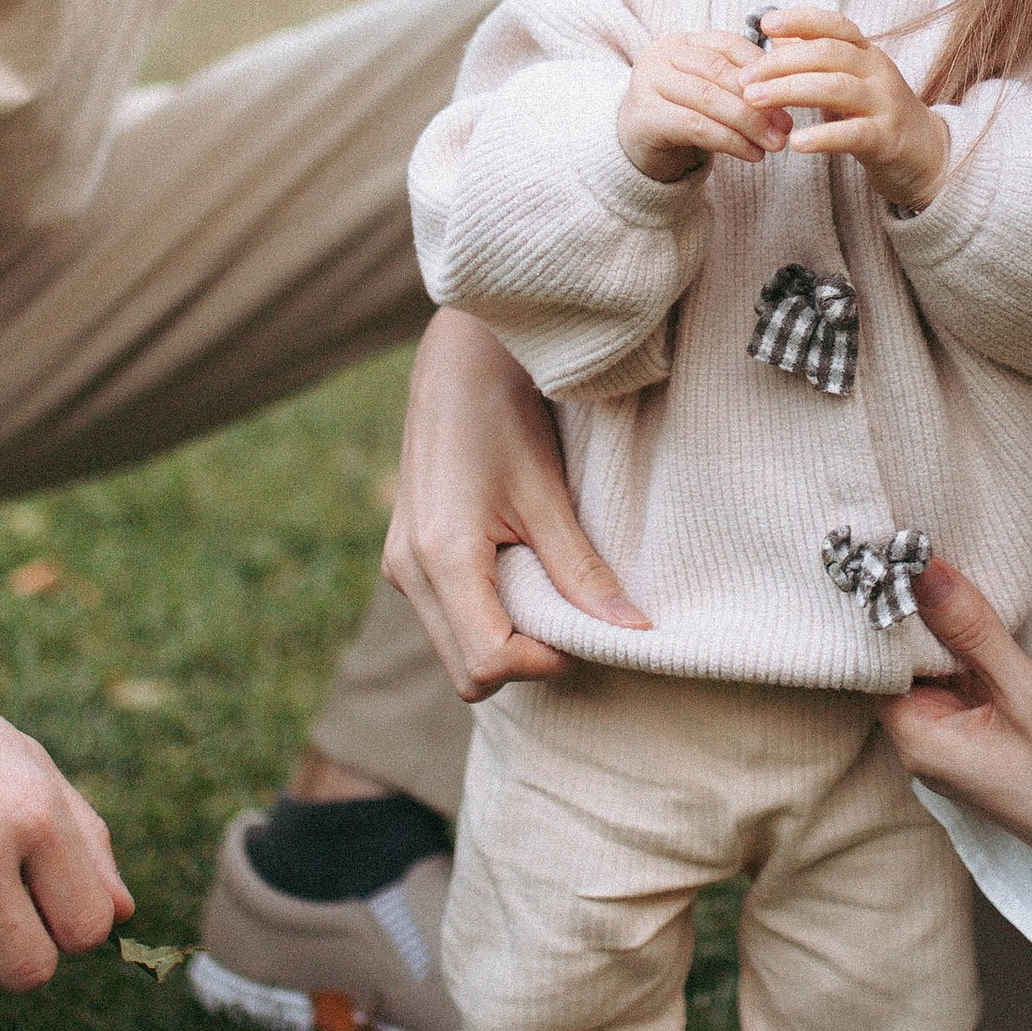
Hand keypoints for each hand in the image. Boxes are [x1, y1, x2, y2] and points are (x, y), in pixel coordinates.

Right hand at [383, 307, 651, 697]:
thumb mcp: (548, 493)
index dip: (544, 661)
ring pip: (455, 649)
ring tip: (547, 582)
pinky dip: (487, 613)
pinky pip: (447, 617)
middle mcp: (407, 570)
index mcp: (438, 556)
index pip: (487, 662)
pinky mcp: (405, 556)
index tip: (586, 627)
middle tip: (571, 613)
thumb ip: (582, 571)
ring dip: (505, 636)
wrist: (458, 358)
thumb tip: (632, 631)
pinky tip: (519, 567)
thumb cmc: (504, 412)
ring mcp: (400, 565)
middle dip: (524, 658)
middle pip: (466, 672)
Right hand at [616, 29, 782, 182]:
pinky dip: (729, 141)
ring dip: (748, 123)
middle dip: (759, 100)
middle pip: (719, 71)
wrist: (636, 150)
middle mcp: (660, 55)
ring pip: (708, 98)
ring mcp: (646, 83)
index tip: (791, 92)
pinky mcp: (643, 117)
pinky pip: (695, 126)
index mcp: (680, 42)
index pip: (728, 44)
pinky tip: (752, 154)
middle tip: (787, 126)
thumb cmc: (683, 118)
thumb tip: (792, 89)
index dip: (762, 68)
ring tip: (774, 143)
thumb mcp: (712, 94)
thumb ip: (742, 84)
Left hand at [747, 6, 948, 212]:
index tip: (765, 23)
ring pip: (836, 88)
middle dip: (781, 63)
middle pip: (828, 54)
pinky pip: (853, 134)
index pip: (835, 25)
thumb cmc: (874, 112)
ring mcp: (884, 103)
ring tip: (754, 101)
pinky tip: (796, 143)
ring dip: (790, 91)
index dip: (800, 20)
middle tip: (744, 78)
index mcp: (865, 53)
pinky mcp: (886, 138)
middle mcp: (877, 71)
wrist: (923, 153)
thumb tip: (775, 35)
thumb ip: (815, 58)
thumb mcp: (848, 79)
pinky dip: (823, 136)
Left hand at [881, 559, 1031, 950]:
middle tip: (925, 549)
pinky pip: (964, 690)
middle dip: (917, 615)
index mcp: (918, 742)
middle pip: (904, 667)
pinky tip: (986, 623)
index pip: (877, 662)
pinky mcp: (985, 748)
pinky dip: (971, 657)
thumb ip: (970, 629)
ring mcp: (956, 751)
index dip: (885, 609)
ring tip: (954, 573)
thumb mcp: (1025, 691)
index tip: (893, 555)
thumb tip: (922, 570)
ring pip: (937, 676)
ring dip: (948, 634)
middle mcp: (925, 750)